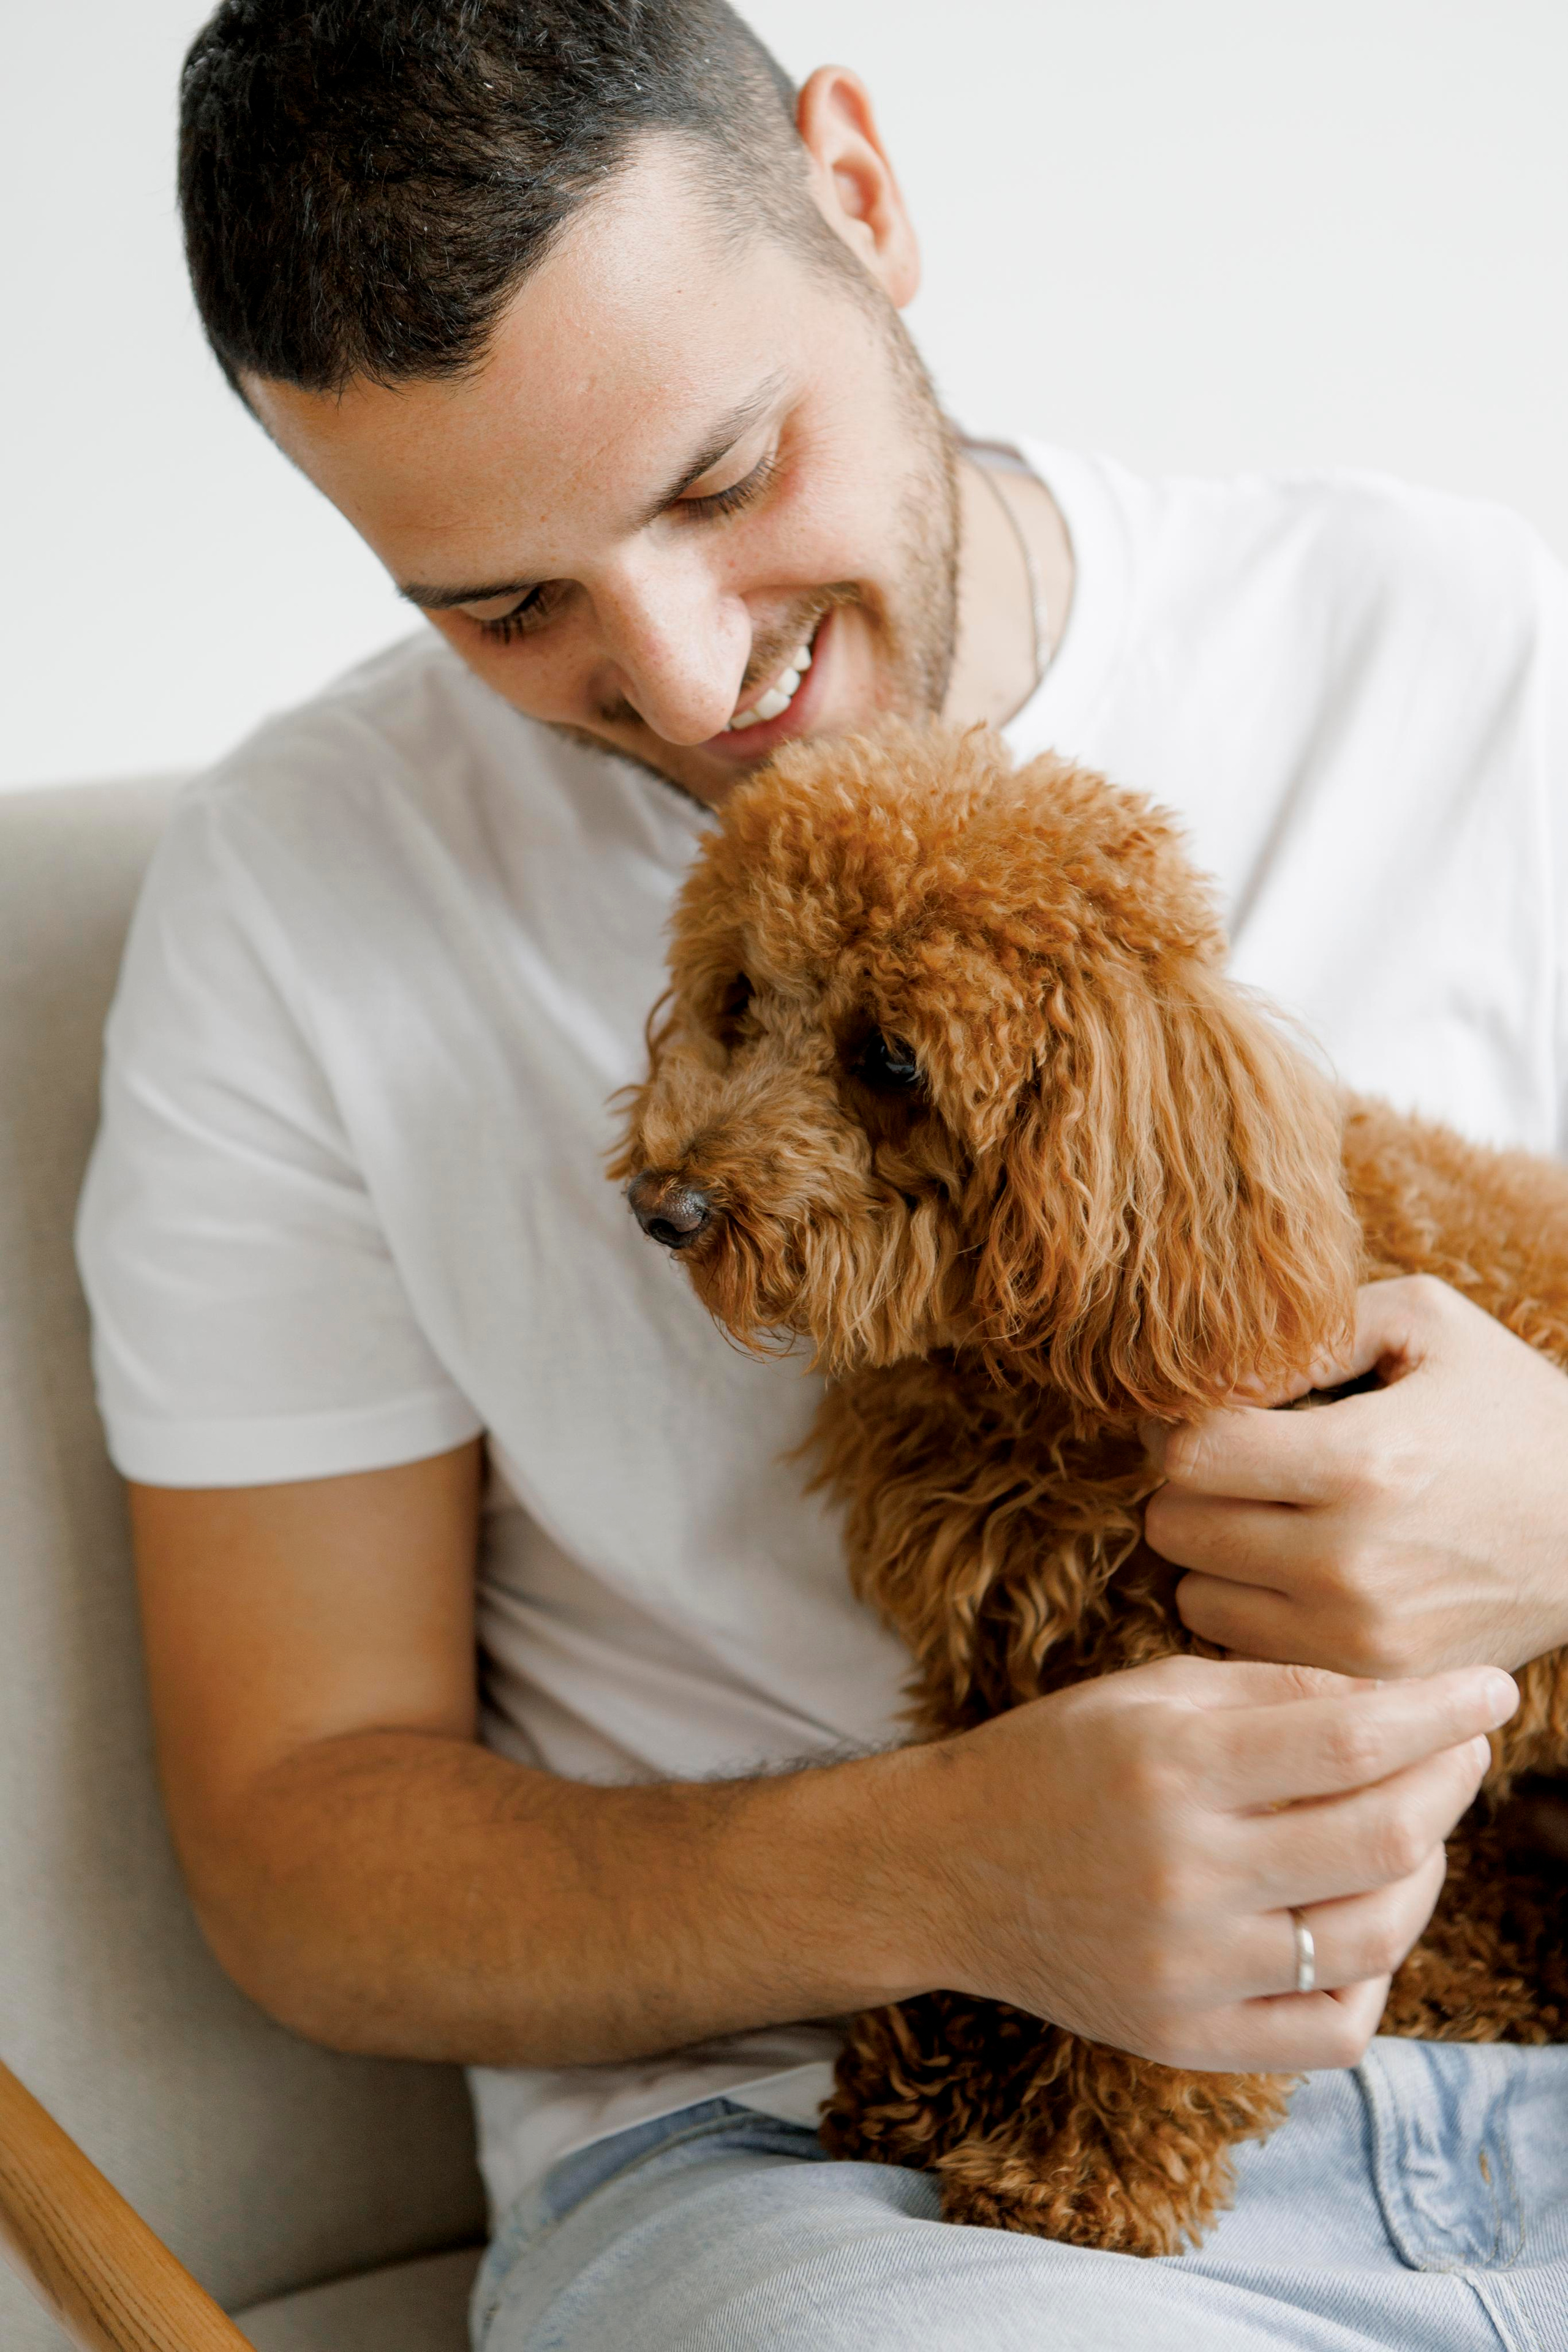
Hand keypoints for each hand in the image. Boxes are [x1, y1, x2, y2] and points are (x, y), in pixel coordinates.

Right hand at [896, 1653, 1513, 2071]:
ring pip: (1375, 1935)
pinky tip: (1359, 1920)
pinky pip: (1334, 2029)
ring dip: (1424, 1874)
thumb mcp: (1153, 1692)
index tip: (1490, 1692)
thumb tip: (1400, 1704)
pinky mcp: (1183, 2038)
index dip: (1441, 1712)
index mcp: (1170, 1766)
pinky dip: (1372, 1974)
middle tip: (1464, 1751)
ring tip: (1415, 1830)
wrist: (946, 1869)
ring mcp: (1187, 1968)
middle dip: (1452, 1783)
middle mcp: (1181, 1871)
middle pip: (1383, 1838)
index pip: (1351, 1737)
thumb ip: (1275, 1691)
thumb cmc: (1058, 1760)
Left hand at [1143, 1276, 1567, 1678]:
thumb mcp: (1427, 1323)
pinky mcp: (1374, 1682)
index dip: (1180, 1424)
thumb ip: (1311, 1331)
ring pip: (1194, 1596)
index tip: (1204, 1415)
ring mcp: (1361, 1635)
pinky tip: (1290, 1575)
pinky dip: (1250, 1613)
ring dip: (1211, 1557)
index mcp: (1361, 1462)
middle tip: (1231, 1467)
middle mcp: (1350, 1560)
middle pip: (1177, 1527)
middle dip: (1190, 1488)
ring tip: (1262, 1521)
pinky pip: (1246, 1650)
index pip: (1190, 1453)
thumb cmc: (1511, 1409)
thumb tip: (1213, 1368)